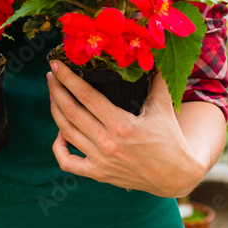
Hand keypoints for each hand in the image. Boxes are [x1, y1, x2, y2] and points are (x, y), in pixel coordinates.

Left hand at [46, 61, 206, 196]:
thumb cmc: (170, 137)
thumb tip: (153, 51)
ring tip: (52, 95)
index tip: (56, 66)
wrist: (176, 176)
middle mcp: (108, 143)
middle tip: (50, 76)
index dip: (68, 79)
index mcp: (122, 124)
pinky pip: (68, 162)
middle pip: (71, 112)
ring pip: (66, 132)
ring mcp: (101, 161)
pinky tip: (60, 132)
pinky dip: (58, 147)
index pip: (86, 96)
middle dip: (57, 90)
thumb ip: (157, 78)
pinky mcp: (98, 174)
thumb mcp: (164, 105)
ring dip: (55, 111)